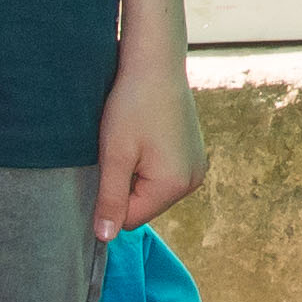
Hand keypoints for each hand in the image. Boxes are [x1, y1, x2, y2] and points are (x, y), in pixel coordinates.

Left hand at [98, 64, 206, 242]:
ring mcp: (197, 167)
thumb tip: (105, 238)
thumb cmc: (132, 105)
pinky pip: (164, 175)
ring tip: (133, 141)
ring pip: (152, 191)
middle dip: (126, 185)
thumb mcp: (114, 155)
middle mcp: (193, 181)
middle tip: (120, 149)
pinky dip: (150, 164)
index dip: (110, 198)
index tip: (106, 165)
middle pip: (144, 206)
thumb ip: (110, 199)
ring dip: (137, 174)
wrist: (156, 63)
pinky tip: (145, 137)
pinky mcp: (194, 154)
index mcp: (175, 185)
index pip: (131, 219)